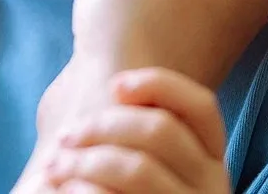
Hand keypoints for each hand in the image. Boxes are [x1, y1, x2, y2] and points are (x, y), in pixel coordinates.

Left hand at [44, 68, 229, 193]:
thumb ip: (142, 129)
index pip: (201, 106)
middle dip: (103, 125)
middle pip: (160, 130)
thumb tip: (115, 85)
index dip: (159, 84)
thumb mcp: (149, 161)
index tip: (114, 84)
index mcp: (212, 158)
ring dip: (86, 160)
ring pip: (139, 169)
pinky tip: (65, 191)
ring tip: (54, 166)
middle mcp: (213, 186)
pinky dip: (86, 193)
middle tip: (64, 136)